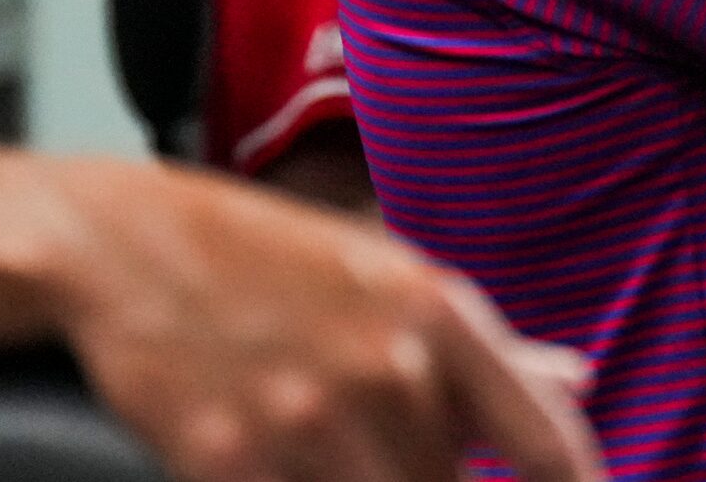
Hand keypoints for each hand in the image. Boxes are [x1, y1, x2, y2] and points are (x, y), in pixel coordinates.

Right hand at [40, 159, 602, 481]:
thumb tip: (578, 381)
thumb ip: (487, 349)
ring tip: (329, 446)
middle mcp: (383, 367)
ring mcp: (303, 420)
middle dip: (429, 480)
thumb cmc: (275, 259)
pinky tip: (280, 462)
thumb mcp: (391, 279)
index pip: (542, 439)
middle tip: (379, 446)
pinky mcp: (223, 462)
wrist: (128, 247)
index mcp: (438, 314)